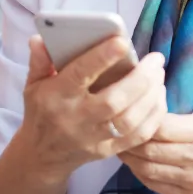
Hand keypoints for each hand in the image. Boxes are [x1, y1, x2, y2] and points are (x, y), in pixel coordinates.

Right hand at [15, 35, 167, 183]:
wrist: (42, 155)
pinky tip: (159, 97)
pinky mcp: (107, 151)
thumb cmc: (42, 111)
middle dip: (140, 79)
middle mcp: (76, 118)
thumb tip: (40, 38)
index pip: (80, 75)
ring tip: (160, 74)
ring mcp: (93, 138)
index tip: (122, 42)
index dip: (101, 58)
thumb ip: (40, 60)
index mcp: (57, 96)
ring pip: (129, 120)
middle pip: (114, 101)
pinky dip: (154, 116)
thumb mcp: (33, 84)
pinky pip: (138, 137)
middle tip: (156, 59)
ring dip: (151, 96)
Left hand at [119, 115, 192, 193]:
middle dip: (129, 140)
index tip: (130, 112)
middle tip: (116, 131)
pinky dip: (141, 175)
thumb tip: (151, 116)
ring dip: (130, 159)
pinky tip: (136, 165)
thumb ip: (184, 122)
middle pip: (151, 149)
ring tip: (120, 148)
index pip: (162, 126)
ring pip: (148, 169)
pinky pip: (156, 186)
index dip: (141, 119)